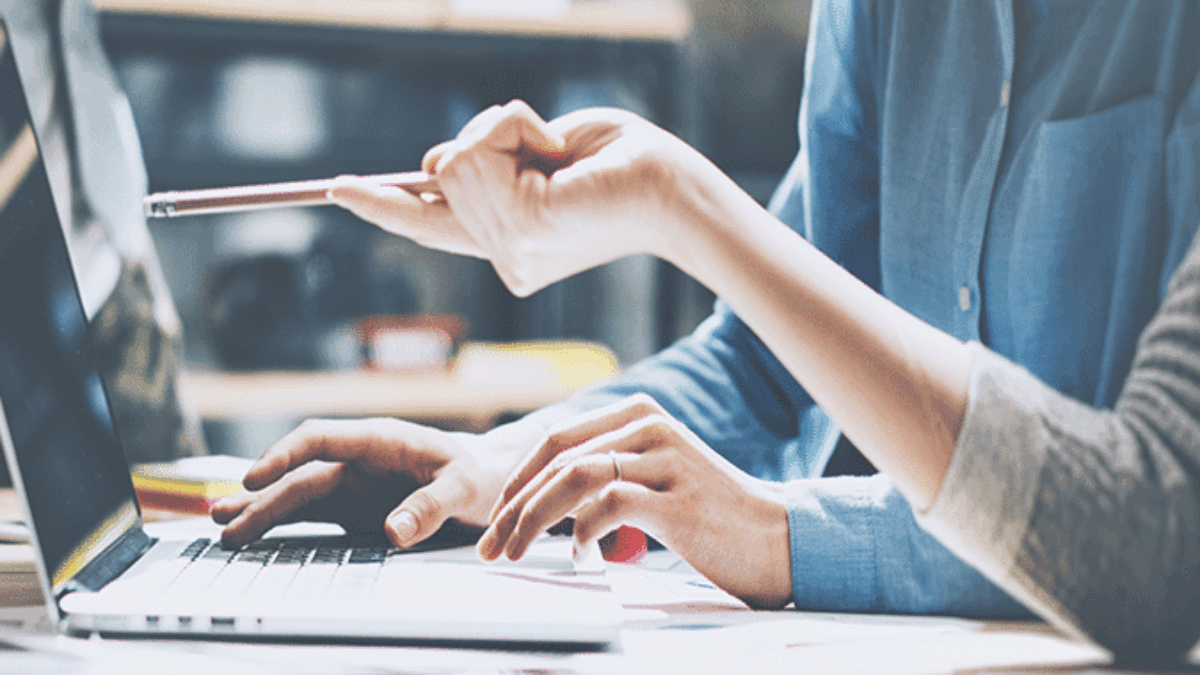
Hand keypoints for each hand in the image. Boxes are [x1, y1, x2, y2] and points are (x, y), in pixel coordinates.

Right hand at [211, 418, 523, 548]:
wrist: (489, 480)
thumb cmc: (479, 475)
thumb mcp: (465, 487)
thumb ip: (431, 506)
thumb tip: (395, 530)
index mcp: (381, 439)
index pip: (322, 439)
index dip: (285, 455)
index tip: (256, 475)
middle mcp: (358, 458)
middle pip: (300, 473)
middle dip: (261, 494)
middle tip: (223, 518)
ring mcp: (351, 482)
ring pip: (297, 493)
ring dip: (260, 508)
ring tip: (221, 526)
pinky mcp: (352, 506)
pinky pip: (309, 512)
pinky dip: (278, 521)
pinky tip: (249, 532)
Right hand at [327, 100, 709, 296]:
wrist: (671, 186)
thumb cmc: (621, 163)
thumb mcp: (541, 154)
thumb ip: (490, 163)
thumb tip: (438, 162)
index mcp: (511, 244)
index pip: (433, 227)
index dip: (384, 206)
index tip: (337, 189)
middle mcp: (504, 256)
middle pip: (437, 182)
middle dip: (482, 140)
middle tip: (548, 149)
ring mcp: (507, 249)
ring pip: (451, 162)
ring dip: (503, 130)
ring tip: (556, 152)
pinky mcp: (518, 226)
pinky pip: (475, 151)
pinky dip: (514, 126)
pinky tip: (554, 152)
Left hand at [477, 394, 793, 608]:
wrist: (777, 538)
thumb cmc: (709, 515)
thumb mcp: (655, 476)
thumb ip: (608, 471)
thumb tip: (543, 496)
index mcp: (640, 414)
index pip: (555, 440)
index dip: (516, 480)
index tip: (495, 519)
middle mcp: (650, 426)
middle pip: (555, 458)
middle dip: (512, 504)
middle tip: (491, 544)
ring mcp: (665, 459)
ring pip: (573, 479)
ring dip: (532, 519)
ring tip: (517, 552)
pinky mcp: (677, 498)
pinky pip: (608, 506)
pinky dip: (582, 534)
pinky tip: (581, 556)